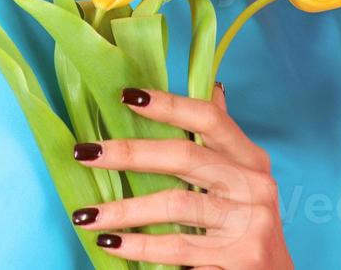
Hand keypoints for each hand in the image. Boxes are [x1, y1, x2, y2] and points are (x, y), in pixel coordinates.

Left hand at [69, 83, 293, 269]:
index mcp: (251, 161)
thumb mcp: (244, 181)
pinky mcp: (240, 260)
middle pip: (184, 158)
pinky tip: (114, 246)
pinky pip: (177, 250)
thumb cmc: (248, 226)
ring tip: (87, 216)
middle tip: (84, 154)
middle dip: (128, 153)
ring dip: (123, 212)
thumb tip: (213, 87)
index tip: (126, 96)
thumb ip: (222, 143)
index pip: (209, 119)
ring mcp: (250, 225)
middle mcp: (255, 187)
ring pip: (175, 207)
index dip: (168, 104)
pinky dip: (141, 250)